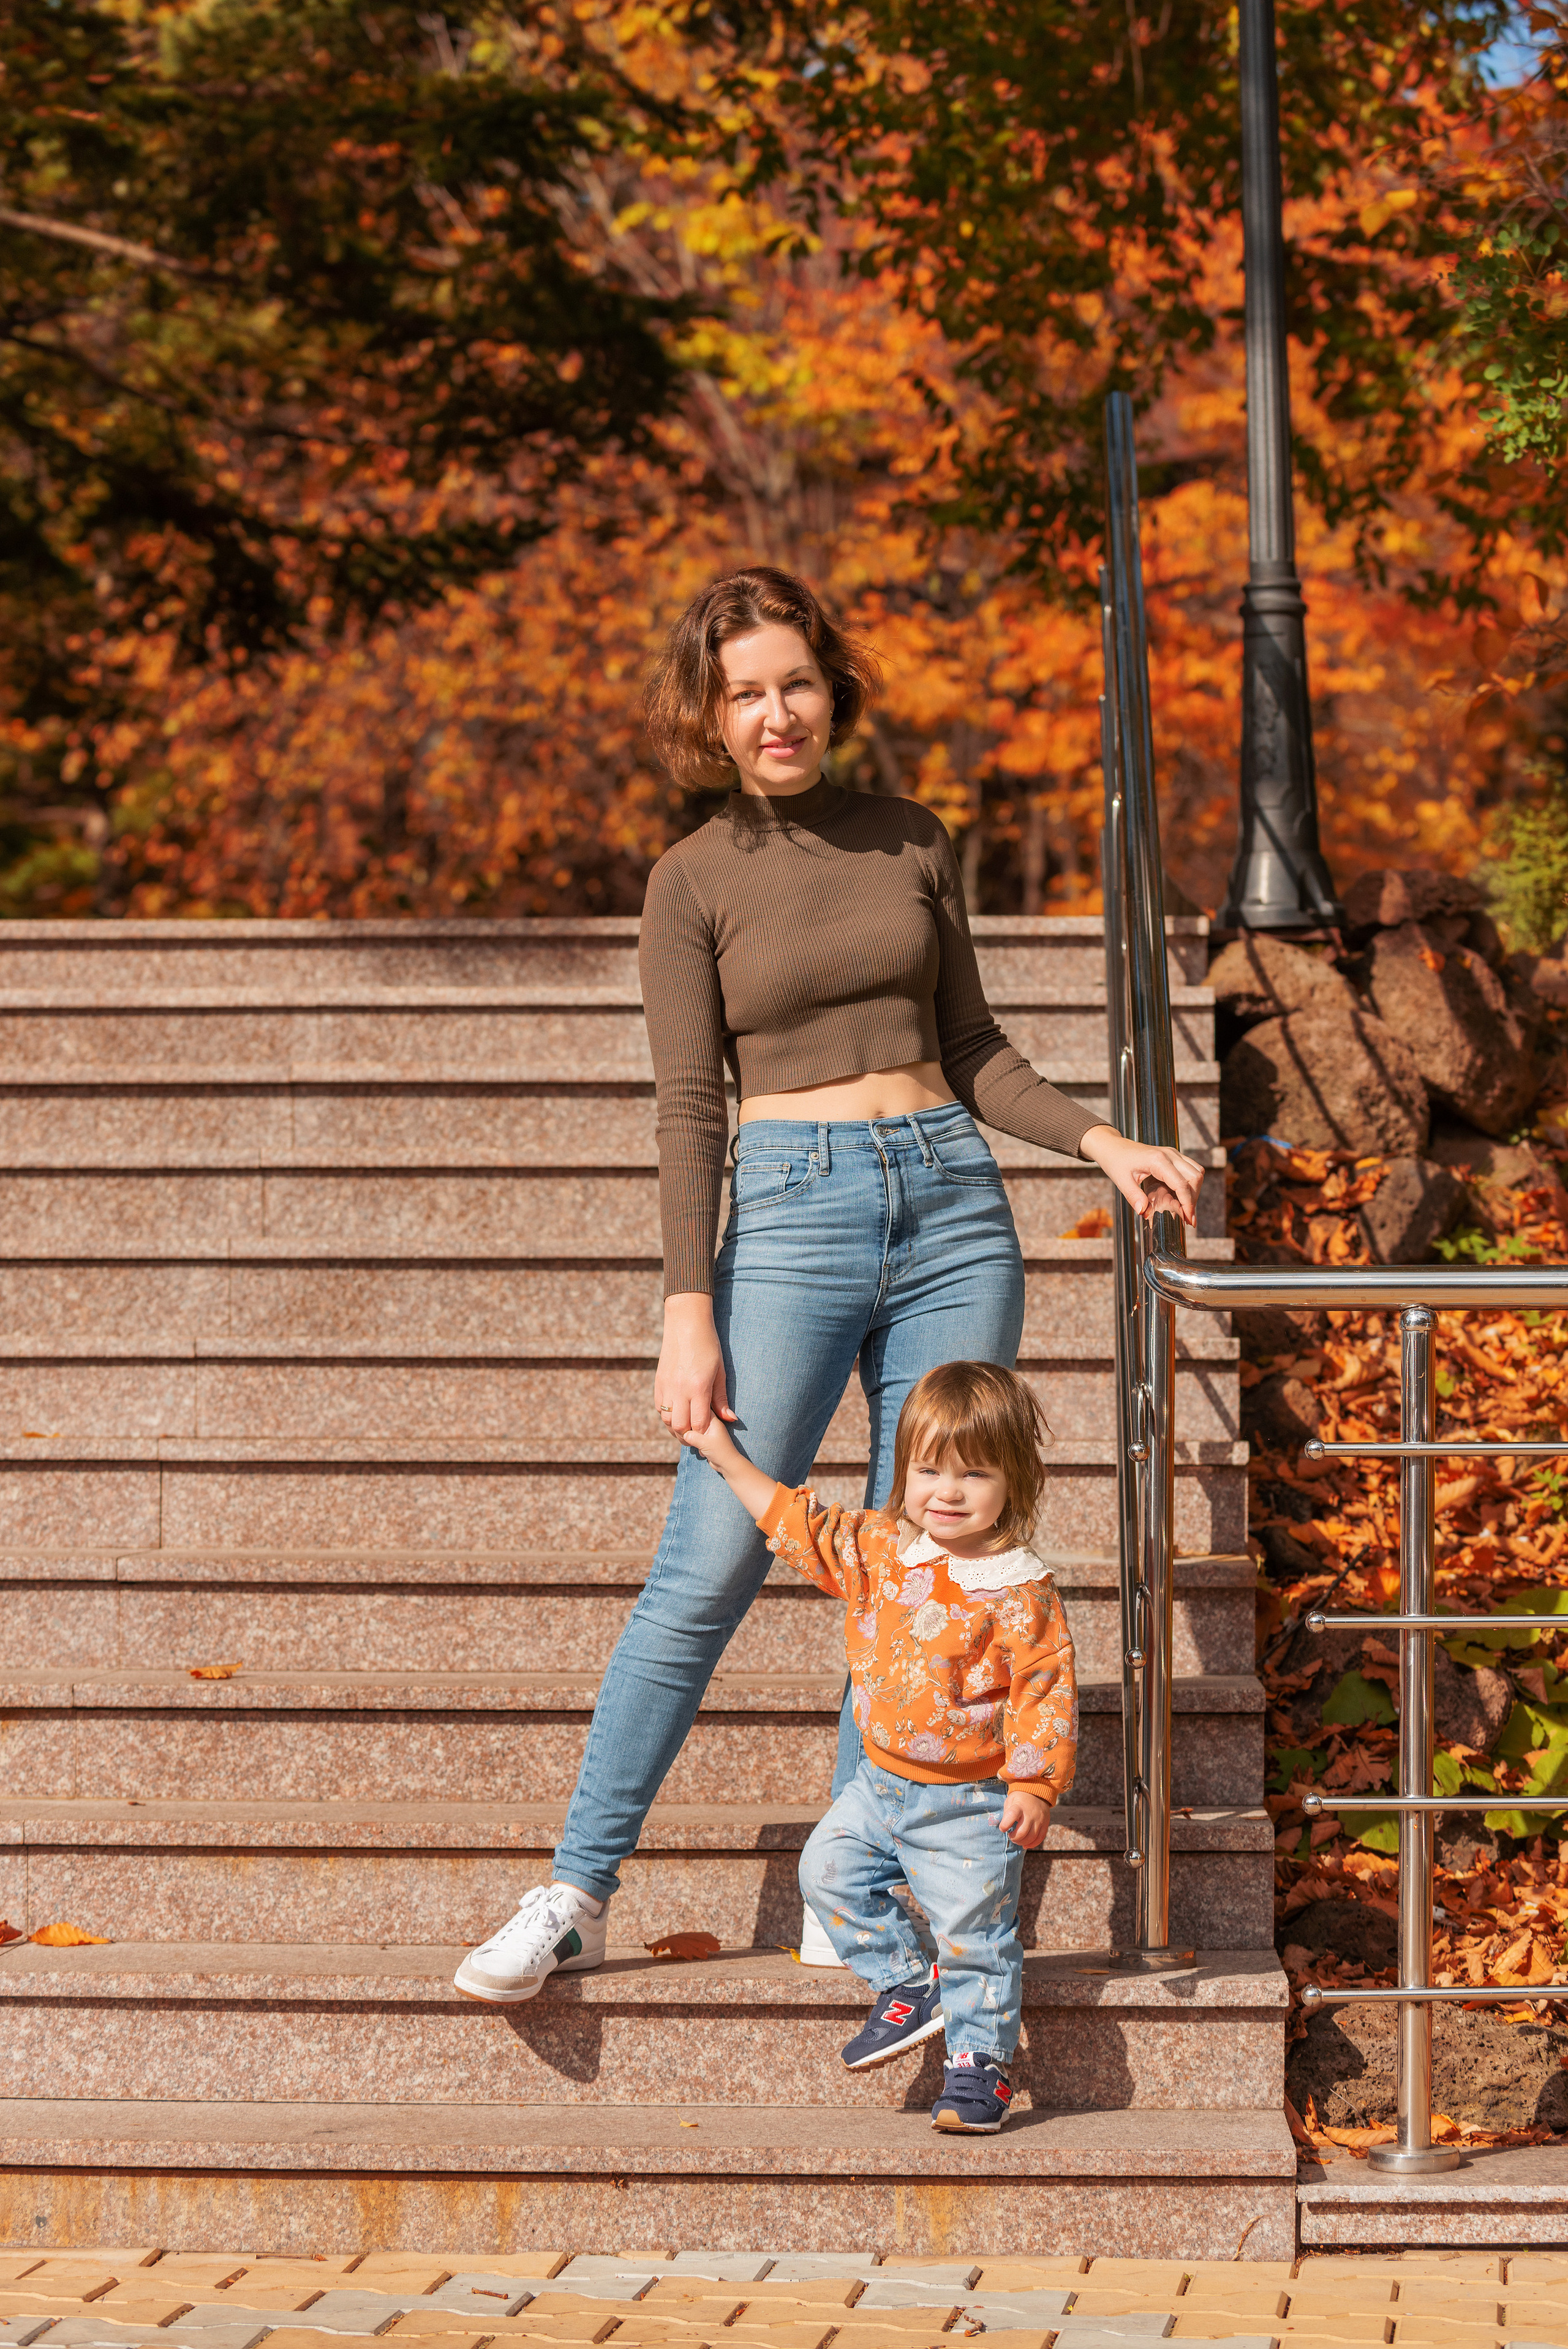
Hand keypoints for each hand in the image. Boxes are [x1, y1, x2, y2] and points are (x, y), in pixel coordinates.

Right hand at [654, 1293, 735, 1435]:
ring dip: (676, 1426)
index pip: (698, 1424)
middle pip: (679, 1426)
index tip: (710, 1431)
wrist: (686, 1323)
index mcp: (698, 1387)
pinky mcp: (658, 1381)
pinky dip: (667, 1414)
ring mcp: (666, 1386)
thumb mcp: (719, 1371)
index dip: (704, 1432)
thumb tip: (730, 1419)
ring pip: (666, 1419)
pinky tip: (677, 1411)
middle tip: (698, 1433)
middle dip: (689, 1434)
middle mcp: (679, 1389)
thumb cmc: (708, 1345)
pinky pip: (658, 1407)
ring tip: (688, 1424)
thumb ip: (721, 1398)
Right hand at [679, 1415, 739, 1469]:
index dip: (691, 1411)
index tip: (683, 1415)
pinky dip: (691, 1439)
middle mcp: (710, 1424)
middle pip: (695, 1417)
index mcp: (713, 1421)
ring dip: (689, 1433)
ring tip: (689, 1439)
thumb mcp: (704, 1443)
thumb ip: (692, 1436)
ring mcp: (707, 1431)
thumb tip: (683, 1434)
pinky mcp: (704, 1439)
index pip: (700, 1408)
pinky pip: (694, 1435)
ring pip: (693, 1427)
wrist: (727, 1465)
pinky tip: (690, 1443)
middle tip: (685, 1431)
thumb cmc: (720, 1452)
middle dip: (688, 1424)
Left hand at [998, 1787, 1052, 1849]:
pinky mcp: (1045, 1824)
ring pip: (1031, 1837)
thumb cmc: (1020, 1798)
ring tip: (1017, 1839)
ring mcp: (1039, 1819)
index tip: (1002, 1828)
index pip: (1011, 1815)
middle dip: (1014, 1838)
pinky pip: (1040, 1838)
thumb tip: (1004, 1828)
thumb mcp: (1010, 1801)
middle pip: (1022, 1832)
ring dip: (1022, 1842)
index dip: (1005, 1825)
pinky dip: (1032, 1844)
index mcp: (1019, 1806)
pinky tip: (1025, 1845)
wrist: (1037, 1792)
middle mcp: (1030, 1813)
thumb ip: (1007, 1813)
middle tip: (1011, 1836)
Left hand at [1080, 1125, 1203, 1226]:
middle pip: (1195, 1178)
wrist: (1113, 1147)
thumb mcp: (1121, 1181)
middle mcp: (1170, 1155)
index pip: (1181, 1184)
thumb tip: (1144, 1213)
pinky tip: (1179, 1196)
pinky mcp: (1173, 1156)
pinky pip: (1190, 1169)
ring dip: (1194, 1191)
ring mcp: (1173, 1154)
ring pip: (1197, 1172)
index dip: (1188, 1204)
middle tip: (1186, 1217)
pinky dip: (1190, 1184)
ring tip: (1184, 1208)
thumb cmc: (1116, 1161)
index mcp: (1158, 1160)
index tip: (1189, 1220)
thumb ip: (1134, 1197)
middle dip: (1193, 1199)